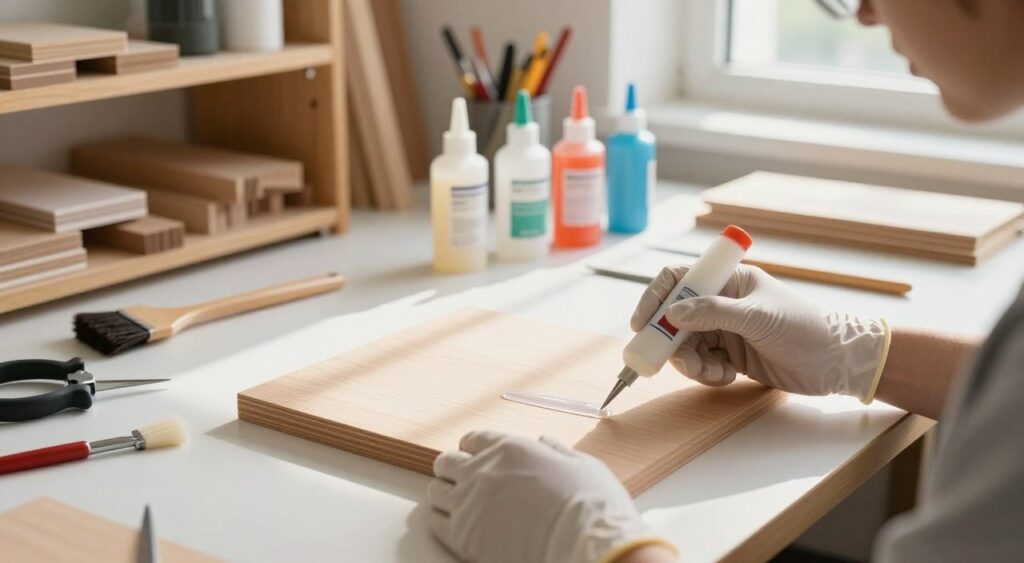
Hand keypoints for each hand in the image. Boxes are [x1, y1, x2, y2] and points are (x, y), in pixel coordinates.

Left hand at [428, 430, 675, 562]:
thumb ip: (556, 451)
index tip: (476, 454)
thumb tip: (544, 443)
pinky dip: (441, 520)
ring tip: (455, 501)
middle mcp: (482, 471)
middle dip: (453, 467)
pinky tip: (452, 523)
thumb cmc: (589, 504)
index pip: (473, 438)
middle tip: (461, 477)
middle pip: (447, 462)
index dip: (474, 447)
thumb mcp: (580, 464)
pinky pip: (436, 522)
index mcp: (509, 448)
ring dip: (445, 493)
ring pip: (436, 491)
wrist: (583, 544)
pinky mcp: (463, 537)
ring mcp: (469, 504)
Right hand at [631, 265, 888, 401]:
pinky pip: (702, 364)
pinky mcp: (731, 355)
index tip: (642, 323)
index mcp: (728, 281)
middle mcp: (722, 302)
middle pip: (675, 318)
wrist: (837, 363)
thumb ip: (713, 312)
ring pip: (686, 345)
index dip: (655, 298)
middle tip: (676, 360)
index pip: (679, 280)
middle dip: (671, 341)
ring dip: (691, 362)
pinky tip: (728, 376)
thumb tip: (673, 313)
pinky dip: (707, 373)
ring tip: (712, 372)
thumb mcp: (757, 317)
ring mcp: (725, 330)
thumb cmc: (804, 328)